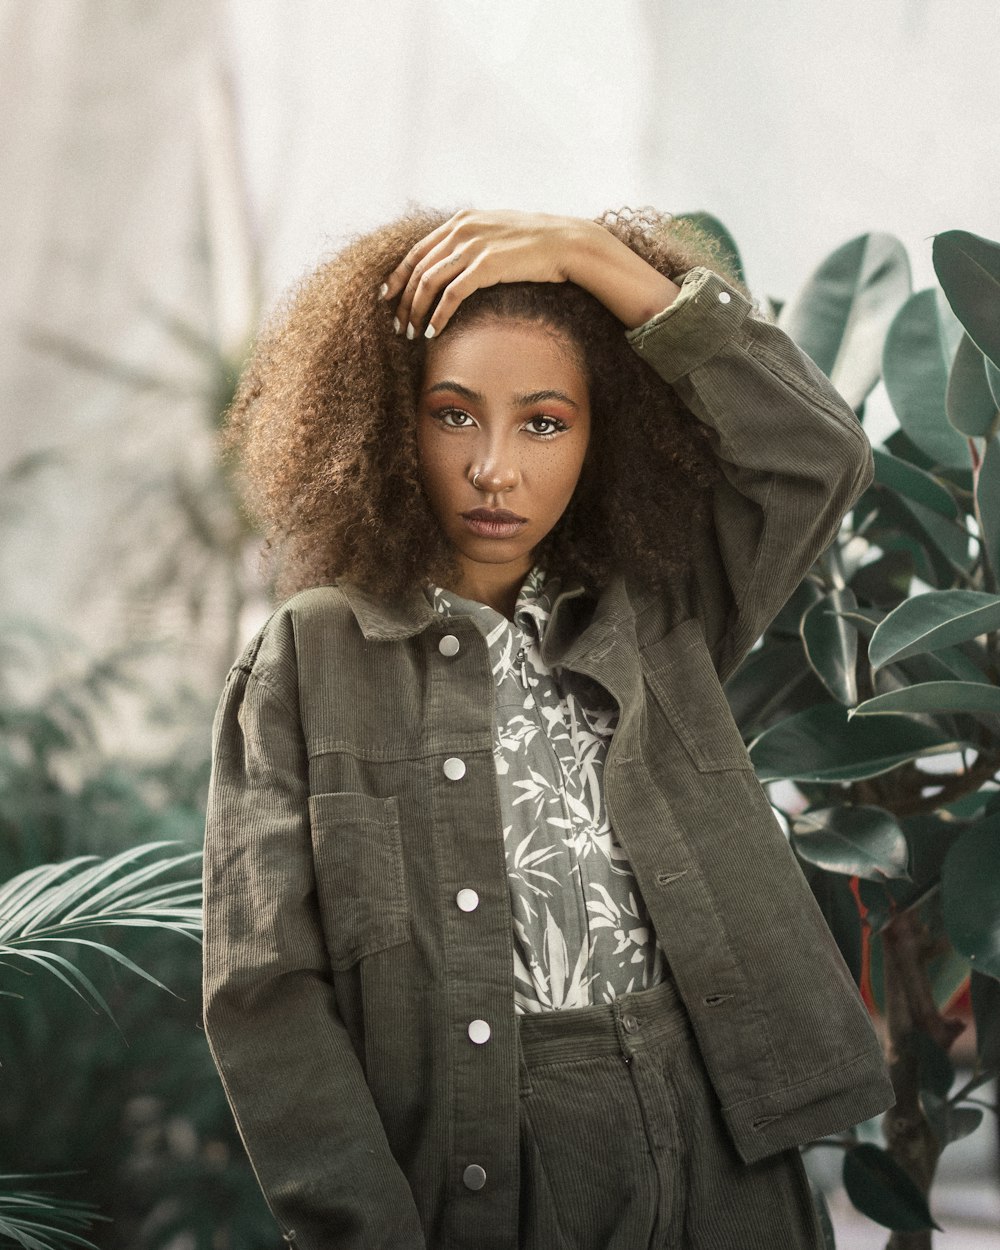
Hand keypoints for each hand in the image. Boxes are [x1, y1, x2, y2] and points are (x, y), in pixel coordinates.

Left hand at [379, 209, 587, 339]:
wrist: (566, 242)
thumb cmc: (536, 243)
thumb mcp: (497, 232)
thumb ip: (474, 241)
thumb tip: (458, 261)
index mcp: (460, 221)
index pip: (417, 251)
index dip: (398, 276)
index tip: (387, 297)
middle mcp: (462, 230)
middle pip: (418, 269)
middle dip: (403, 300)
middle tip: (398, 326)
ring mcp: (473, 246)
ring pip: (429, 283)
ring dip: (416, 311)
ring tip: (412, 334)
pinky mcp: (487, 266)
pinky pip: (451, 295)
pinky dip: (438, 315)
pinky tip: (433, 332)